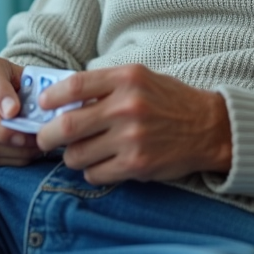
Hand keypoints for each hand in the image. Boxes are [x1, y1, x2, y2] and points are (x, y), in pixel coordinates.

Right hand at [0, 56, 45, 166]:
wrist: (12, 90)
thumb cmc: (24, 82)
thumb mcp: (30, 75)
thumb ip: (32, 87)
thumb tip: (23, 112)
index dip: (2, 98)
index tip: (15, 111)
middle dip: (10, 134)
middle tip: (35, 138)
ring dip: (16, 150)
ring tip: (38, 145)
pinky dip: (14, 158)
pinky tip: (30, 151)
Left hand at [34, 64, 231, 184]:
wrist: (210, 127)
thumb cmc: (170, 101)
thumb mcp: (141, 79)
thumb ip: (106, 86)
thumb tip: (62, 100)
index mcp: (127, 79)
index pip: (74, 85)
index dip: (51, 97)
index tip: (43, 105)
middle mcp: (128, 107)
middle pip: (66, 125)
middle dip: (48, 136)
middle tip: (46, 138)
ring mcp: (132, 138)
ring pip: (76, 155)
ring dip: (72, 157)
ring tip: (82, 152)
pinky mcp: (137, 165)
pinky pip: (95, 174)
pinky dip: (92, 172)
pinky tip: (102, 164)